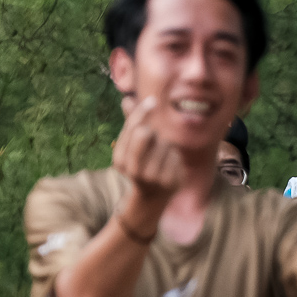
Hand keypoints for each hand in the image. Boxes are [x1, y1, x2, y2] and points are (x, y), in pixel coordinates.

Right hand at [110, 96, 182, 232]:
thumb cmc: (141, 164)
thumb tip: (127, 99)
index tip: (153, 101)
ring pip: (165, 143)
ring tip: (161, 156)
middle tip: (155, 138)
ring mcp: (154, 177)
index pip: (134, 129)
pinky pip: (176, 155)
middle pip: (147, 134)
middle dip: (153, 131)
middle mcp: (135, 169)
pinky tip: (169, 165)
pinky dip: (174, 155)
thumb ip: (131, 124)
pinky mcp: (170, 181)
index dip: (143, 112)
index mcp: (120, 160)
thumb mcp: (131, 147)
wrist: (152, 196)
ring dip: (165, 144)